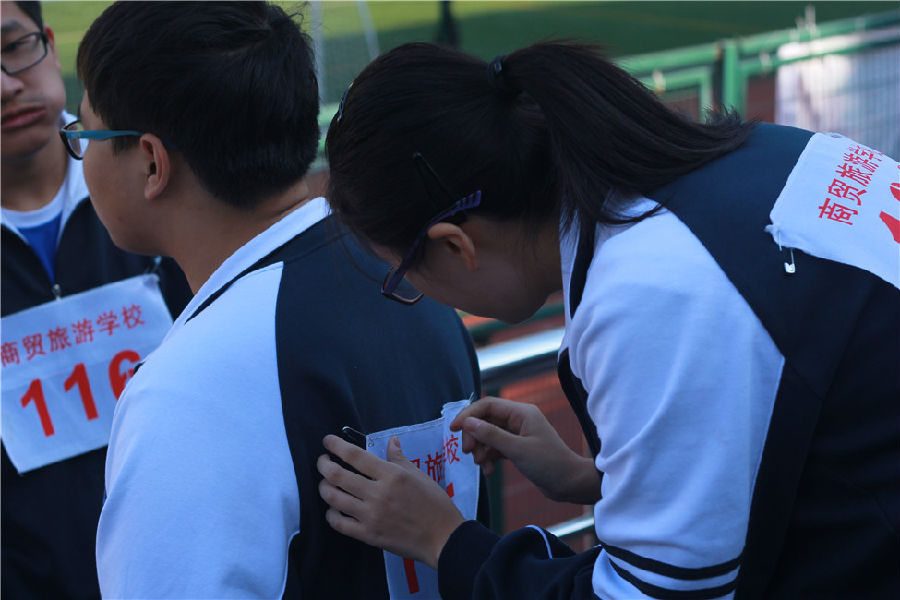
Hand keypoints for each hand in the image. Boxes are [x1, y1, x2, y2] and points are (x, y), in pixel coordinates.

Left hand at [317, 435, 464, 568]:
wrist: (443, 537)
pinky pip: (339, 523)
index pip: (355, 456)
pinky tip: (334, 507)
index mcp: (391, 475)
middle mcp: (378, 494)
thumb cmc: (435, 504)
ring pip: (333, 498)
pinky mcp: (368, 535)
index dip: (336, 446)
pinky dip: (331, 513)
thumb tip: (391, 441)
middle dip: (324, 464)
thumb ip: (399, 458)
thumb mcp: (419, 475)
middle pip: (337, 475)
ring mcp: (371, 516)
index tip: (327, 441)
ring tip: (325, 482)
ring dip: (323, 487)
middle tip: (322, 460)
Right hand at [449, 397, 601, 504]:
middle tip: (467, 453)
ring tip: (481, 465)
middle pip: (485, 420)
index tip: (453, 430)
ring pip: (489, 435)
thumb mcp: (517, 450)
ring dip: (481, 449)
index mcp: (521, 412)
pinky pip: (496, 447)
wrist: (570, 484)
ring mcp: (518, 433)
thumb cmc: (549, 464)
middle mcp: (519, 419)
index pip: (487, 405)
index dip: (468, 415)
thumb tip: (468, 422)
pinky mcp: (518, 447)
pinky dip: (489, 457)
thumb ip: (491, 435)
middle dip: (474, 436)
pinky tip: (488, 471)